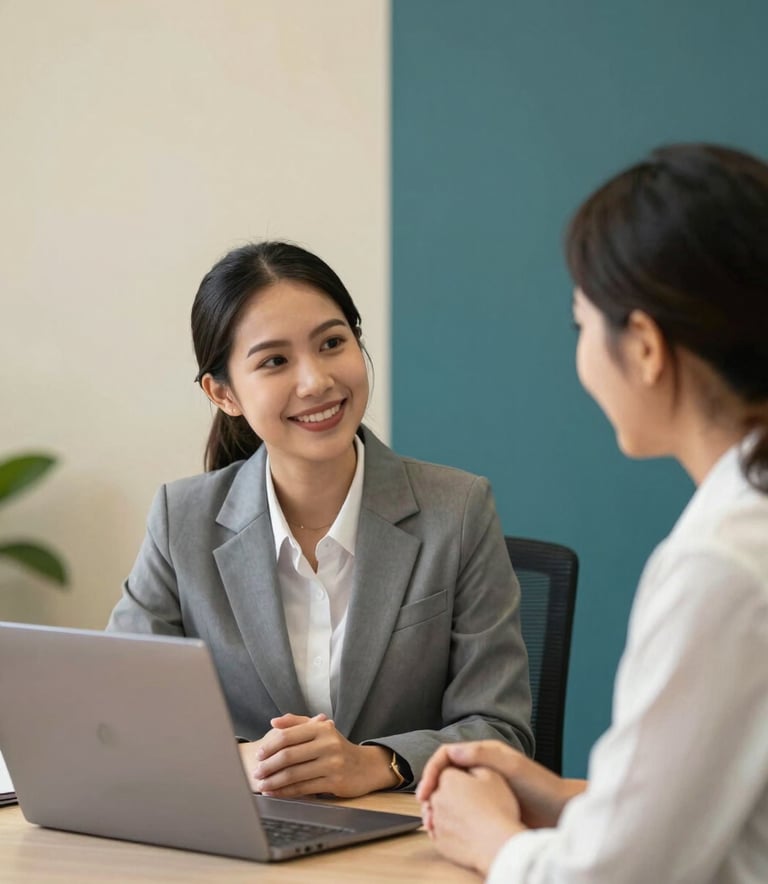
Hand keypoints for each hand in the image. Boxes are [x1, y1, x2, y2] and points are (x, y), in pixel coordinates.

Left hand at [238, 713, 396, 797]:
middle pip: (288, 756)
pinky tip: (275, 793)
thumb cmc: (337, 746)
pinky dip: (285, 792)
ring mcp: (332, 763)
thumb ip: (297, 722)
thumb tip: (274, 722)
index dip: (270, 746)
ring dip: (274, 781)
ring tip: (261, 785)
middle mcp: (328, 743)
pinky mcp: (334, 782)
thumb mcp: (321, 729)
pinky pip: (303, 788)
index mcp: (321, 728)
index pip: (288, 736)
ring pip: (294, 774)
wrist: (366, 766)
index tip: (258, 755)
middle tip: (256, 772)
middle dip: (268, 766)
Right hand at [417, 740, 584, 828]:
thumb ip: (484, 755)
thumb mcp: (513, 766)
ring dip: (439, 805)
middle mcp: (479, 768)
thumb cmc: (541, 787)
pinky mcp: (488, 806)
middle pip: (445, 774)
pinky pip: (463, 809)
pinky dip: (451, 817)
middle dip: (431, 790)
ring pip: (451, 793)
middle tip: (425, 809)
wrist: (560, 811)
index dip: (431, 771)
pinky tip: (449, 829)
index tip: (425, 790)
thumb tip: (453, 750)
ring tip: (433, 821)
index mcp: (483, 754)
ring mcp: (483, 788)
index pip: (446, 756)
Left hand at [423, 766, 524, 875]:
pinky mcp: (439, 842)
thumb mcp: (492, 775)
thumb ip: (473, 764)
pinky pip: (440, 832)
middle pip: (441, 791)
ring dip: (449, 812)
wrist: (499, 845)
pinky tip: (466, 832)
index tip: (470, 783)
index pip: (447, 771)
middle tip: (472, 800)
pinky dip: (449, 830)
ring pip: (439, 812)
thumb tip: (465, 765)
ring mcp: (436, 822)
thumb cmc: (498, 809)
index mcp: (447, 779)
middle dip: (452, 793)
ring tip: (470, 817)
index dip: (460, 776)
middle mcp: (436, 798)